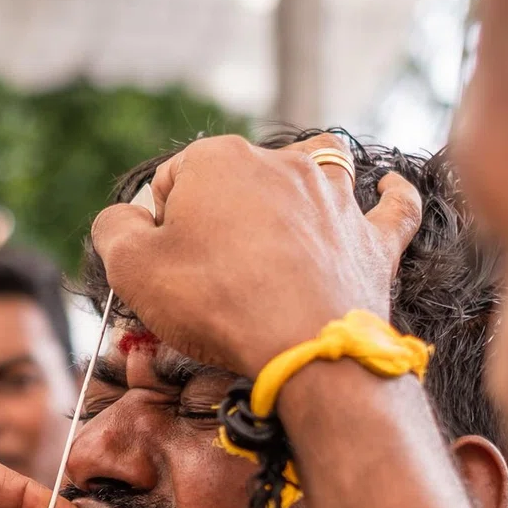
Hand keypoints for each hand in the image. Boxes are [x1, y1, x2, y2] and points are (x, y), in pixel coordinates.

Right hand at [89, 133, 423, 375]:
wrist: (302, 348)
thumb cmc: (213, 302)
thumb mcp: (131, 268)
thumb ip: (114, 229)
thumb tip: (123, 218)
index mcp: (218, 159)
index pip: (171, 183)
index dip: (159, 227)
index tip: (164, 269)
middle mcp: (281, 163)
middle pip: (237, 178)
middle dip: (220, 213)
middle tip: (207, 271)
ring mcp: (334, 198)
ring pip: (318, 170)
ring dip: (300, 184)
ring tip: (287, 210)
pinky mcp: (371, 239)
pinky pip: (393, 207)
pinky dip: (393, 198)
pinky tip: (392, 190)